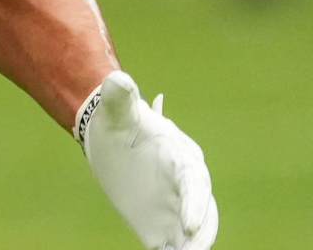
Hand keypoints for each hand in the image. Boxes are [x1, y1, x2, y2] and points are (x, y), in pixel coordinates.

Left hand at [76, 71, 217, 249]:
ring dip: (192, 246)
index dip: (194, 204)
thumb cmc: (117, 121)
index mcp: (179, 155)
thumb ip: (118, 97)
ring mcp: (176, 204)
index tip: (187, 225)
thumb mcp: (115, 110)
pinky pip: (172, 242)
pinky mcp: (162, 221)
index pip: (193, 181)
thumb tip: (117, 79)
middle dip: (201, 232)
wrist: (111, 137)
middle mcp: (185, 183)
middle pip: (202, 210)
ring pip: (192, 230)